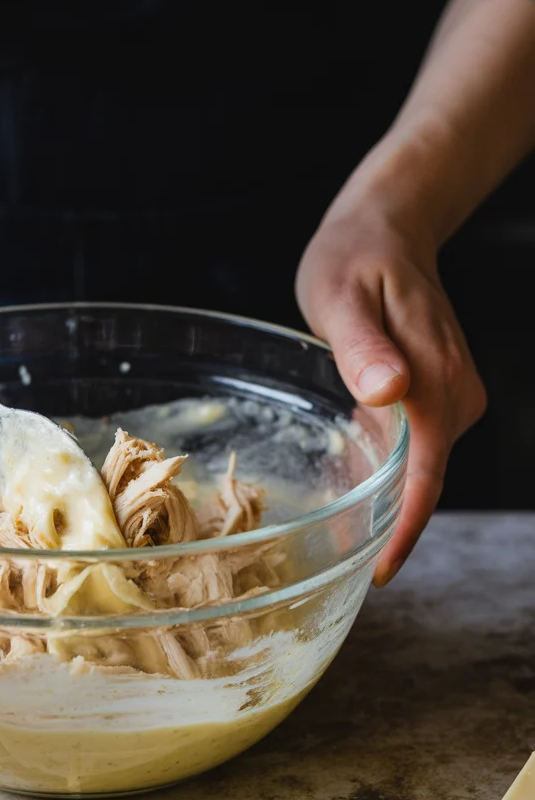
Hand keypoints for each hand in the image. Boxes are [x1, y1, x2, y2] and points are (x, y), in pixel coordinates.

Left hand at [296, 207, 485, 585]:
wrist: (388, 228)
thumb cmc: (356, 259)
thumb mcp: (342, 298)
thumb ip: (363, 348)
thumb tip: (392, 393)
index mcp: (435, 380)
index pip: (427, 473)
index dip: (406, 528)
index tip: (382, 571)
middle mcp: (457, 394)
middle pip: (428, 479)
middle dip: (393, 526)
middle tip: (340, 563)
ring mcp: (456, 394)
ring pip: (424, 466)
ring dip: (392, 500)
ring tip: (344, 533)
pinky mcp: (444, 392)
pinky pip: (421, 446)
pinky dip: (394, 469)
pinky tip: (361, 481)